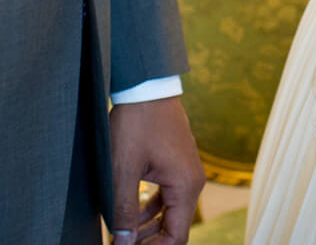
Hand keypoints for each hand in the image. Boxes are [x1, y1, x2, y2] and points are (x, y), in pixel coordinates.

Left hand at [109, 96, 203, 243]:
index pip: (177, 236)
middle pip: (175, 227)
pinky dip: (151, 209)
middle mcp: (192, 180)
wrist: (146, 87)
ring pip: (171, 212)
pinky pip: (168, 196)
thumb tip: (123, 242)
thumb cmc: (136, 123)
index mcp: (186, 185)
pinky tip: (132, 215)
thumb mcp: (123, 169)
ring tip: (122, 236)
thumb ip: (123, 210)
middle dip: (149, 242)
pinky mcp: (177, 163)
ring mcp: (187, 171)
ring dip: (149, 227)